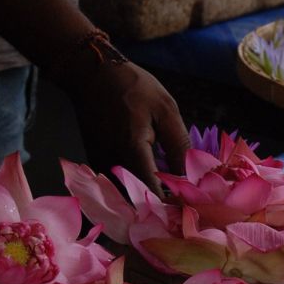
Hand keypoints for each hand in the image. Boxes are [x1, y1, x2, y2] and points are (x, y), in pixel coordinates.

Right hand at [69, 59, 189, 194]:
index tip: (188, 209)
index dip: (170, 206)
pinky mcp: (95, 164)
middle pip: (137, 200)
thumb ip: (179, 145)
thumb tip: (191, 178)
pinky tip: (150, 185)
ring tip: (169, 197)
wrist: (92, 74)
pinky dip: (132, 189)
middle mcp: (111, 163)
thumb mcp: (165, 110)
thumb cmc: (133, 87)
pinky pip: (116, 186)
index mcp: (132, 149)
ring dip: (145, 200)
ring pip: (125, 196)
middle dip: (160, 207)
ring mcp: (99, 165)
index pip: (152, 193)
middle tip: (183, 207)